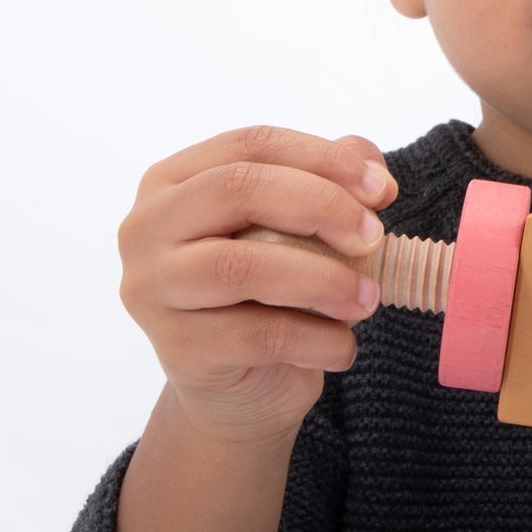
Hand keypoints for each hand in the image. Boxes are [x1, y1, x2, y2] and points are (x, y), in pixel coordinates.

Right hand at [118, 125, 398, 442]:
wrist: (240, 387)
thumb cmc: (269, 292)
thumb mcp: (298, 228)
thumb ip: (331, 182)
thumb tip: (374, 170)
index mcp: (174, 179)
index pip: (253, 144)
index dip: (324, 158)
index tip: (383, 190)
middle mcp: (147, 226)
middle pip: (238, 189)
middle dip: (322, 206)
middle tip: (375, 238)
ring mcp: (152, 288)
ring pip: (242, 266)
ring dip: (323, 278)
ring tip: (367, 299)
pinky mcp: (175, 349)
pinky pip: (258, 335)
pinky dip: (316, 339)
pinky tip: (344, 346)